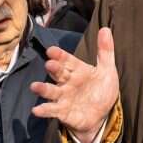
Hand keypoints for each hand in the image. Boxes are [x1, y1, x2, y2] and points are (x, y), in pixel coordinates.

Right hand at [30, 27, 119, 142]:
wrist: (102, 113)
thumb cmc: (101, 89)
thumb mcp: (107, 70)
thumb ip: (105, 50)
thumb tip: (106, 28)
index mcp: (77, 70)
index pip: (67, 60)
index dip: (60, 55)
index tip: (52, 50)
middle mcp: (67, 82)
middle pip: (58, 73)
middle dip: (54, 69)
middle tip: (50, 64)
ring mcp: (64, 97)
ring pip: (51, 91)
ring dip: (43, 88)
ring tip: (34, 86)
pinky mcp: (63, 112)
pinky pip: (52, 110)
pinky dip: (44, 110)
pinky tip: (36, 110)